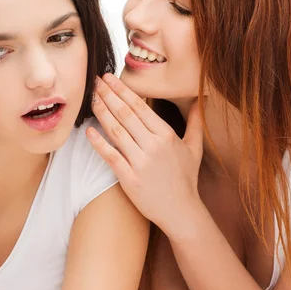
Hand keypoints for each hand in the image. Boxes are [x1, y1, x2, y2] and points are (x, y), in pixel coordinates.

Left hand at [89, 74, 202, 233]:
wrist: (181, 211)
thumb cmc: (186, 179)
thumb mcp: (194, 148)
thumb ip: (196, 123)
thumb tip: (201, 102)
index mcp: (166, 135)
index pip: (140, 106)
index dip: (122, 90)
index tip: (110, 78)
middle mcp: (153, 145)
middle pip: (125, 114)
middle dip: (108, 95)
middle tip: (95, 81)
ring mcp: (140, 162)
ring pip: (116, 131)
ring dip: (101, 112)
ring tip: (91, 99)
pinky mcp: (129, 178)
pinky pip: (110, 156)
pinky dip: (99, 142)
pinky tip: (89, 131)